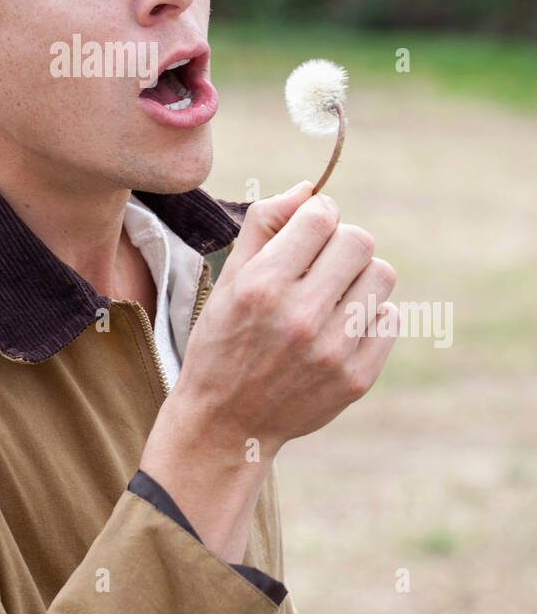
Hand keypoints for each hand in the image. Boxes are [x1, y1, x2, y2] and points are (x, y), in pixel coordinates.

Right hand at [174, 181, 398, 454]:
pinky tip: (340, 326)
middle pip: (359, 241)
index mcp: (263, 286)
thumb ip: (265, 224)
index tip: (307, 231)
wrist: (227, 423)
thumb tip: (310, 190)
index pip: (321, 216)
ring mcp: (332, 351)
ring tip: (331, 296)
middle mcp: (300, 316)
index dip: (317, 215)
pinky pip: (390, 319)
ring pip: (381, 276)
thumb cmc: (223, 340)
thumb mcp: (229, 278)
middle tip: (321, 265)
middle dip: (341, 243)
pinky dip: (370, 315)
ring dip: (359, 277)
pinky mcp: (356, 379)